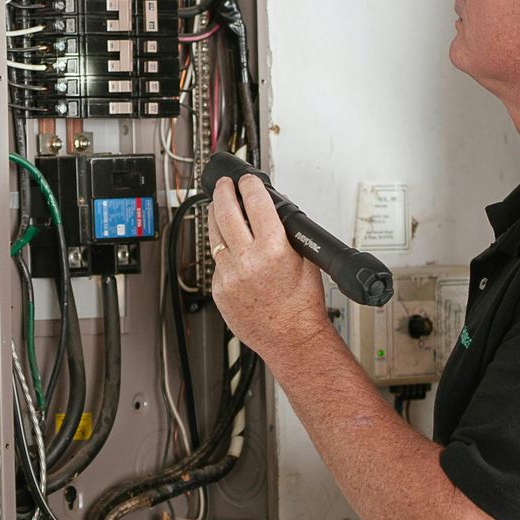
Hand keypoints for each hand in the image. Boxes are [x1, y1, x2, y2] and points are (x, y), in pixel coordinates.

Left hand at [208, 174, 335, 361]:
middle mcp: (247, 260)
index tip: (246, 180)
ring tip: (219, 207)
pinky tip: (229, 248)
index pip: (255, 203)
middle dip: (224, 193)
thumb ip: (287, 234)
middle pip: (226, 212)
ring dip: (215, 217)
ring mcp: (229, 276)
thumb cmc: (302, 305)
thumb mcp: (305, 260)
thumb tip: (272, 211)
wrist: (291, 339)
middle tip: (224, 186)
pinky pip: (216, 262)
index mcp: (273, 249)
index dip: (249, 186)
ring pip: (214, 235)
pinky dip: (222, 251)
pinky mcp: (219, 289)